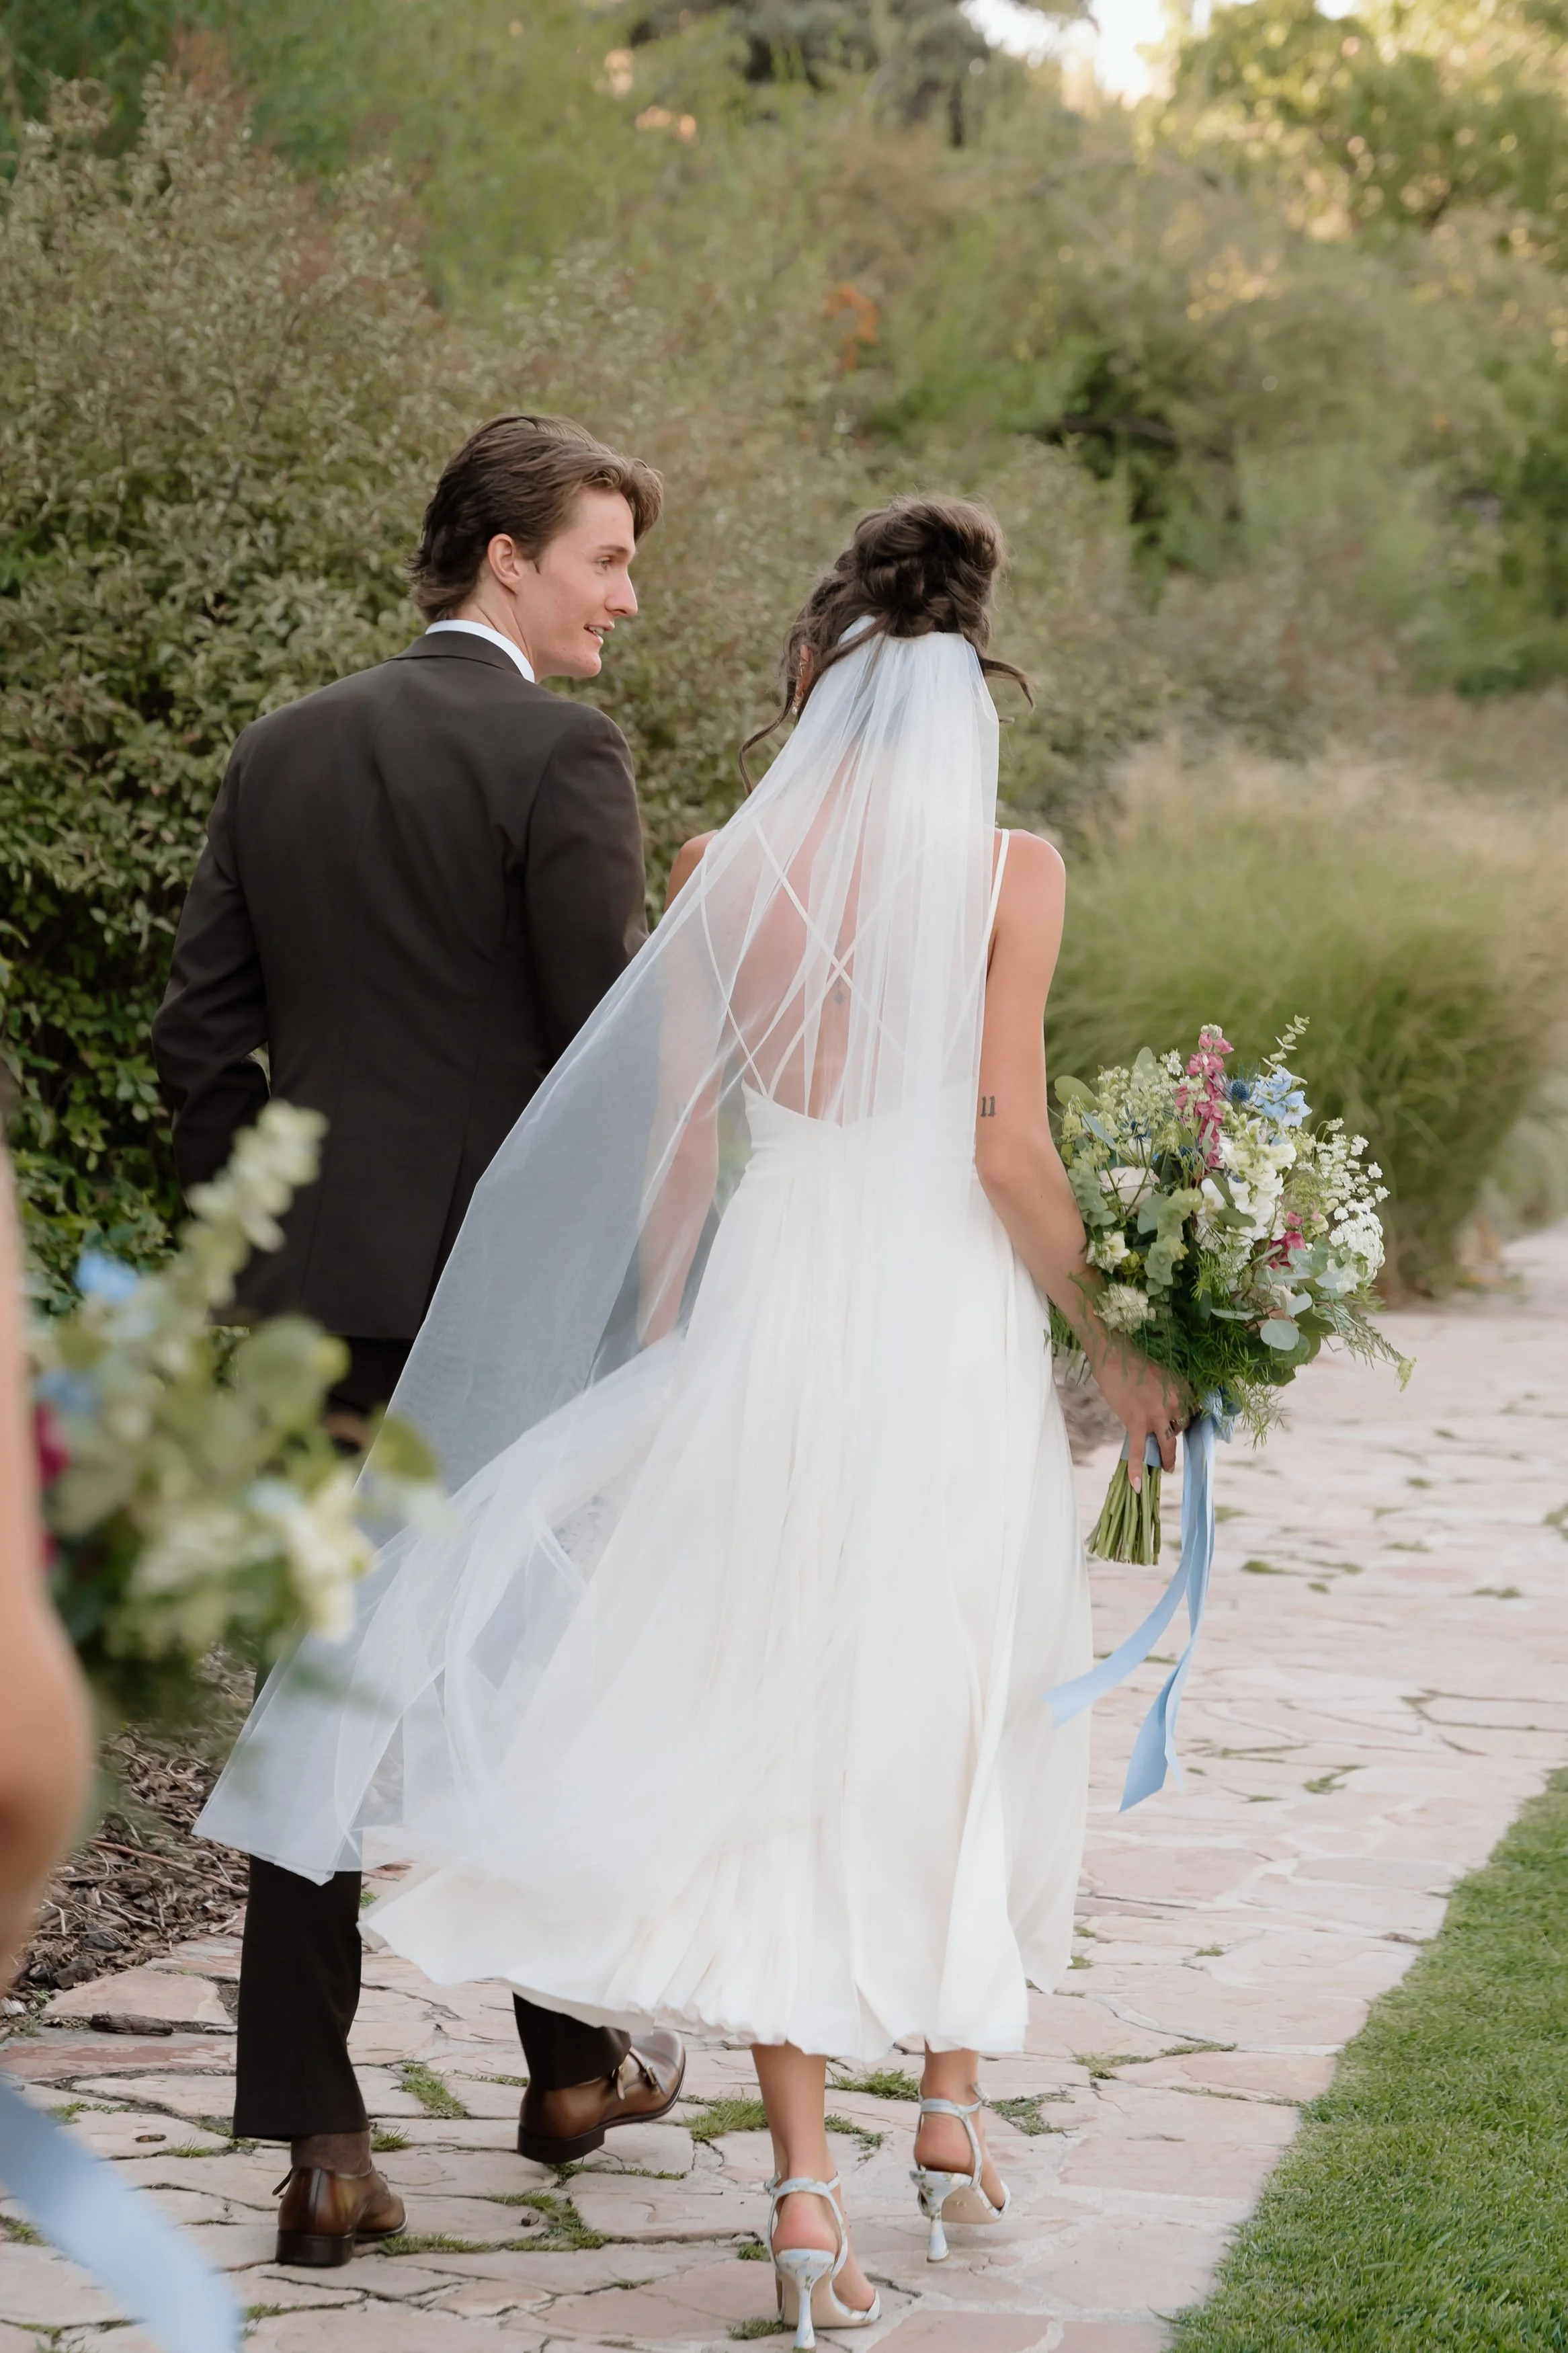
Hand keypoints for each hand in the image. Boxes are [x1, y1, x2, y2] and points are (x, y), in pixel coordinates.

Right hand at [1091, 1343, 1187, 1491]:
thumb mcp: (1161, 1373)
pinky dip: (1136, 1469)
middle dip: (1173, 1433)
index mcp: (1182, 1390)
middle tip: (1166, 1436)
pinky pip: (1138, 1451)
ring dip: (1167, 1458)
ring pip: (1167, 1444)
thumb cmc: (1134, 1361)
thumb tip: (1164, 1407)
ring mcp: (1156, 1417)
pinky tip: (1137, 1485)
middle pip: (1180, 1427)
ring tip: (1167, 1467)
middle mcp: (1174, 1405)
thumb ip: (1168, 1392)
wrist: (1113, 1357)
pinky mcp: (1137, 1424)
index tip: (1179, 1422)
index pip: (1191, 1412)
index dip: (1183, 1418)